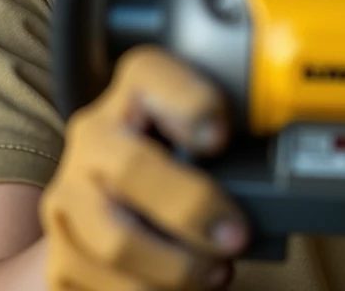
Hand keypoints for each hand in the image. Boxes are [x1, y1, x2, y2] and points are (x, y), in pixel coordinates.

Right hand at [40, 46, 249, 289]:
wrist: (111, 192)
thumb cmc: (179, 154)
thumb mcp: (204, 128)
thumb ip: (235, 135)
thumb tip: (285, 165)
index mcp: (133, 87)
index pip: (152, 75)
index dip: (189, 104)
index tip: (221, 137)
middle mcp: (93, 133)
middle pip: (132, 168)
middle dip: (191, 208)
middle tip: (236, 236)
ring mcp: (68, 194)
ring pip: (115, 240)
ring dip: (176, 267)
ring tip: (217, 272)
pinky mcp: (59, 251)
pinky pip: (100, 285)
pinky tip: (183, 289)